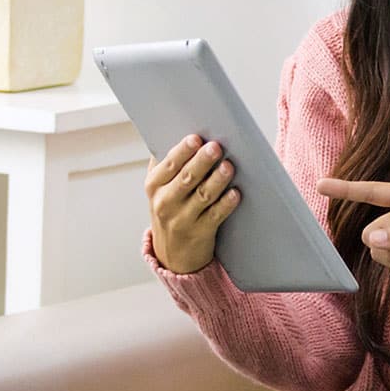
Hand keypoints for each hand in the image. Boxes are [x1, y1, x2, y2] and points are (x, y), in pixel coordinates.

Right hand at [145, 134, 241, 273]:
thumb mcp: (161, 189)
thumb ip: (170, 165)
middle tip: (216, 147)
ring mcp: (182, 219)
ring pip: (202, 195)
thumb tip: (193, 137)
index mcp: (154, 186)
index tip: (195, 138)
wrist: (172, 253)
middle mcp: (165, 202)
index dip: (182, 151)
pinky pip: (215, 215)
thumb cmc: (170, 210)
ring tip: (228, 166)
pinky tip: (235, 193)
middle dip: (201, 161)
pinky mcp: (200, 233)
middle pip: (186, 178)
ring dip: (216, 180)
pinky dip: (226, 203)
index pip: (168, 165)